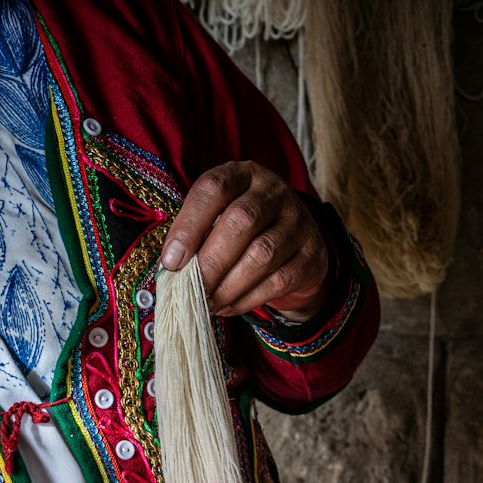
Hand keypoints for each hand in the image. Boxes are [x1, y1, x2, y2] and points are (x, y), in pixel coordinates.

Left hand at [161, 161, 331, 319]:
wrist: (294, 249)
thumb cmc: (243, 234)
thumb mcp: (219, 220)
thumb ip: (197, 236)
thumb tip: (170, 268)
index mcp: (243, 175)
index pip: (214, 188)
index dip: (189, 225)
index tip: (170, 262)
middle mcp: (274, 192)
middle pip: (241, 221)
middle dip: (210, 261)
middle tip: (190, 290)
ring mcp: (298, 222)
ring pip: (262, 254)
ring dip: (228, 285)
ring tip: (207, 303)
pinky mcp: (312, 255)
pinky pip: (278, 281)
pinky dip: (247, 299)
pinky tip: (227, 307)